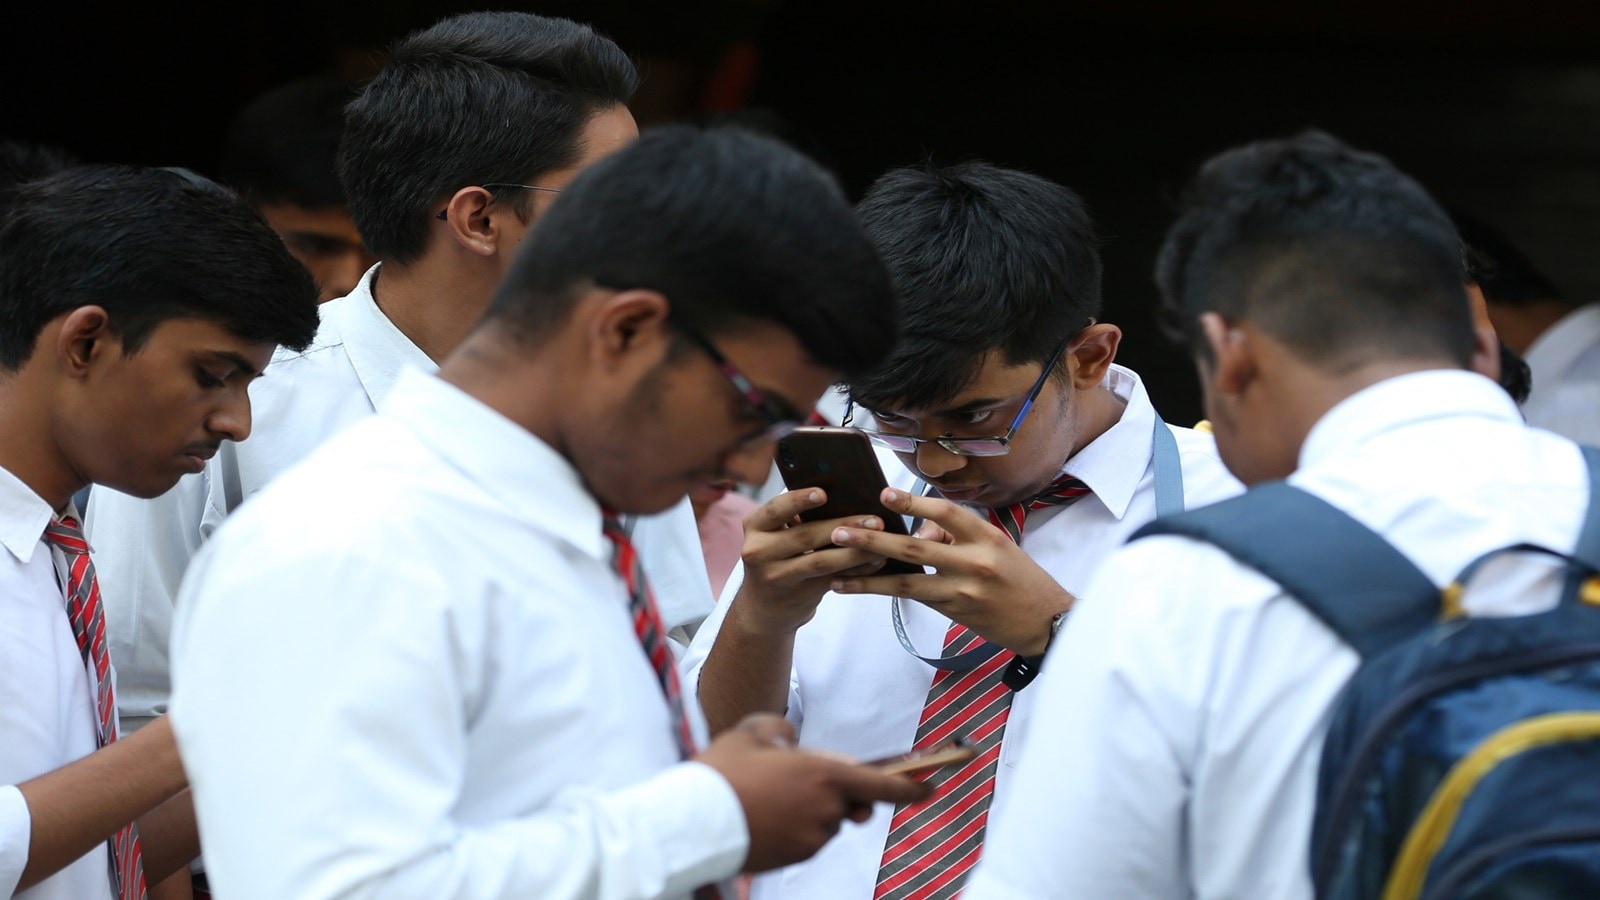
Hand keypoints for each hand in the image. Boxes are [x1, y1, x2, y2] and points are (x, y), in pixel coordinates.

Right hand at [697, 713, 931, 871]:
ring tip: (766, 794)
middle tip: (802, 779)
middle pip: (850, 801)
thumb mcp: (753, 731)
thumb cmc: (724, 772)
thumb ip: (782, 732)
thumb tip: (791, 746)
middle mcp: (825, 809)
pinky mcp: (795, 857)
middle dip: (838, 792)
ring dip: (809, 807)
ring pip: (825, 820)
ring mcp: (811, 837)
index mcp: (823, 774)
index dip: (910, 787)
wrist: (693, 822)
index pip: (880, 783)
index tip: (931, 787)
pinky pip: (806, 837)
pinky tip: (763, 814)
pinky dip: (794, 825)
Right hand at [731, 489, 887, 635]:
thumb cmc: (777, 559)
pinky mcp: (797, 596)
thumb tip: (846, 497)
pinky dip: (856, 570)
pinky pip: (832, 580)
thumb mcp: (775, 537)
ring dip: (855, 551)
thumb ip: (798, 520)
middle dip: (843, 525)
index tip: (823, 493)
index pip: (775, 509)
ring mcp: (777, 577)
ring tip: (881, 541)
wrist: (763, 608)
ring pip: (822, 561)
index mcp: (754, 527)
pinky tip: (876, 562)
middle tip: (874, 519)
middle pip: (805, 535)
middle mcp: (758, 551)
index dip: (799, 500)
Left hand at [828, 487, 1074, 654]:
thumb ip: (957, 535)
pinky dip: (883, 590)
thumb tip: (918, 529)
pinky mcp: (956, 612)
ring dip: (868, 574)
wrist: (1046, 622)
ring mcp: (964, 590)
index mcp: (987, 537)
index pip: (948, 513)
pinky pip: (914, 598)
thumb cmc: (1020, 577)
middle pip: (917, 547)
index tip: (884, 494)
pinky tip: (856, 587)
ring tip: (836, 566)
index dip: (915, 503)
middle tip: (841, 530)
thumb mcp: (996, 545)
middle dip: (875, 539)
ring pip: (908, 581)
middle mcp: (975, 561)